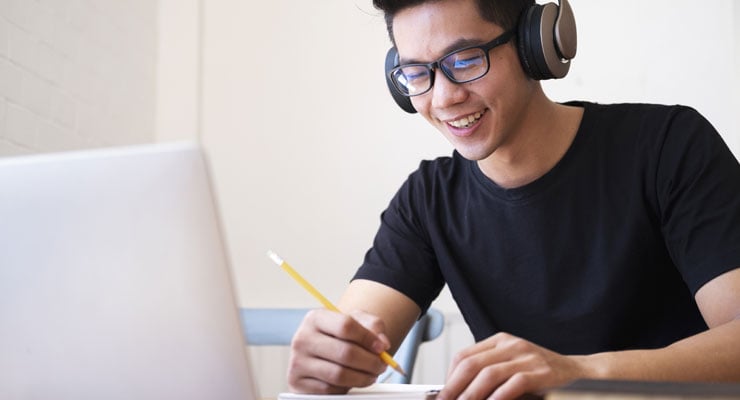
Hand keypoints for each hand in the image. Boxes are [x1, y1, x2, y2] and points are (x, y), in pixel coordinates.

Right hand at [287, 309, 390, 393]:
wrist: (322, 350)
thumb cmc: (342, 335)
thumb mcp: (357, 322)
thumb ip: (373, 326)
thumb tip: (382, 344)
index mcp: (315, 318)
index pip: (345, 326)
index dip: (368, 338)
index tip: (382, 347)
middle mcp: (302, 338)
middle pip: (345, 352)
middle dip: (370, 362)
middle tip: (382, 365)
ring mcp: (297, 362)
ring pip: (339, 374)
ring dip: (363, 378)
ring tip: (372, 374)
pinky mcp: (297, 382)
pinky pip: (330, 389)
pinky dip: (347, 387)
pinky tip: (353, 380)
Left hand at [439, 332, 590, 399]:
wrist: (578, 372)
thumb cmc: (541, 372)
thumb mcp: (512, 364)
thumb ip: (489, 371)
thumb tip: (460, 391)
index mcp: (500, 341)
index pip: (464, 356)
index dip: (449, 377)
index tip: (443, 394)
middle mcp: (510, 345)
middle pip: (471, 364)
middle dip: (454, 388)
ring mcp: (526, 357)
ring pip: (488, 374)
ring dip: (471, 395)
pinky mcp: (540, 372)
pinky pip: (513, 384)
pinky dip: (498, 398)